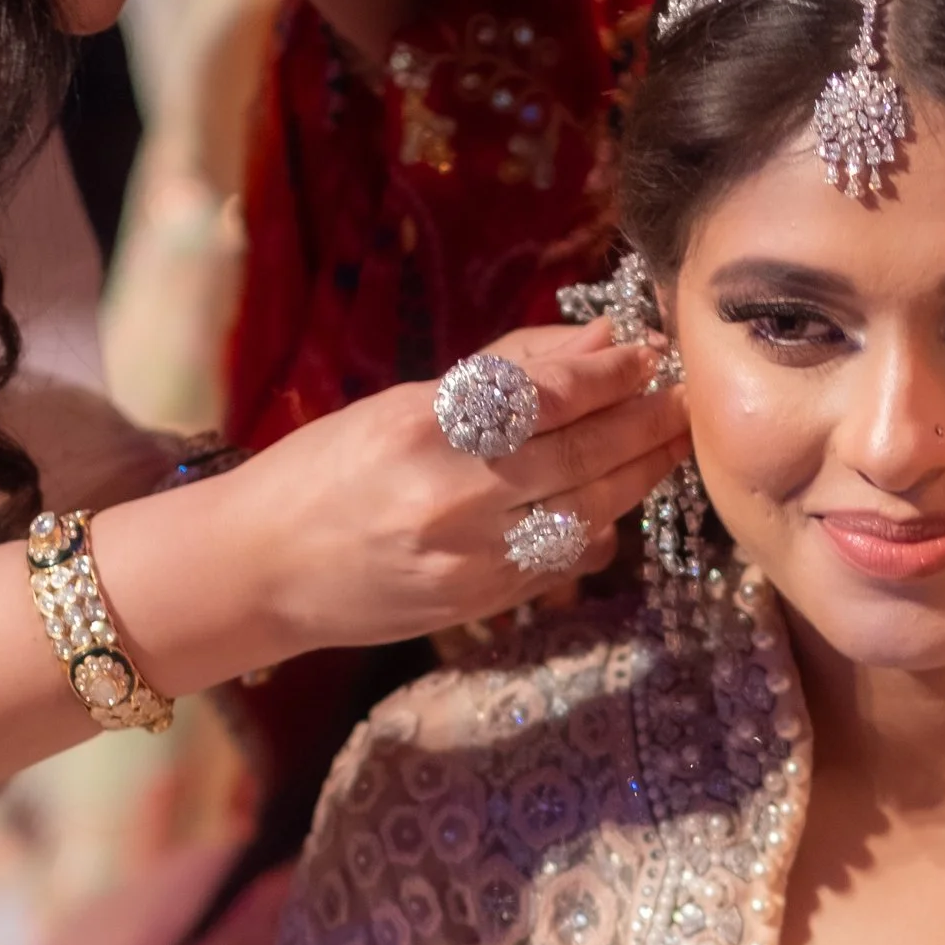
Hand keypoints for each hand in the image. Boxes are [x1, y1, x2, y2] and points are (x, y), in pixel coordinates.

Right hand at [228, 322, 687, 658]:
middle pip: (583, 455)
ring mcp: (469, 558)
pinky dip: (598, 529)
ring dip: (638, 475)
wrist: (261, 570)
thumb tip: (601, 341)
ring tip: (666, 443)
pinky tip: (611, 503)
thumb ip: (505, 371)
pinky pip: (564, 561)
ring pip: (589, 512)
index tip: (649, 354)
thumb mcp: (403, 401)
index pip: (549, 394)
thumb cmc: (324, 470)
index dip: (612, 374)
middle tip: (683, 398)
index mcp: (425, 428)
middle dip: (646, 423)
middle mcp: (452, 496)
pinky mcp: (478, 603)